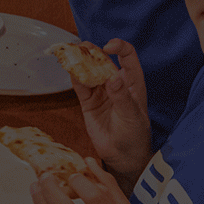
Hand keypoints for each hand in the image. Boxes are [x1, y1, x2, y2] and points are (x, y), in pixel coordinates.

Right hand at [73, 39, 152, 180]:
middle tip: (82, 47)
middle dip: (93, 51)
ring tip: (71, 54)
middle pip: (104, 61)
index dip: (119, 47)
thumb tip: (113, 76)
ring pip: (89, 71)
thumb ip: (122, 96)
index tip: (108, 46)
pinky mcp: (88, 102)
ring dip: (80, 61)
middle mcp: (116, 83)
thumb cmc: (134, 135)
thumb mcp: (131, 116)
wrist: (123, 156)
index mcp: (132, 82)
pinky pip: (79, 86)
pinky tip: (69, 69)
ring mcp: (101, 92)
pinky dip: (74, 77)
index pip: (128, 57)